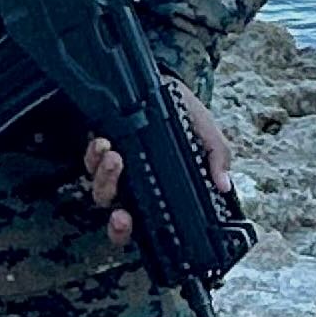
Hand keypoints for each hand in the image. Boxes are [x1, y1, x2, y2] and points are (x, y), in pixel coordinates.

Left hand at [84, 79, 231, 249]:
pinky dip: (95, 156)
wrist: (167, 83)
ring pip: (103, 193)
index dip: (134, 232)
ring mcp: (119, 172)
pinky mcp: (102, 152)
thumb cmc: (187, 115)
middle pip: (121, 220)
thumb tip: (223, 184)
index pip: (147, 226)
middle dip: (119, 223)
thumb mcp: (208, 135)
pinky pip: (91, 163)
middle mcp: (138, 188)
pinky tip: (104, 144)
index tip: (133, 227)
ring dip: (107, 181)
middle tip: (123, 213)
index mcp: (163, 193)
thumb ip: (217, 157)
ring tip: (116, 159)